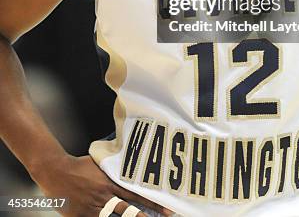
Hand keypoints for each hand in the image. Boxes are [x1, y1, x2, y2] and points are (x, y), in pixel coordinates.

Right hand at [31, 154, 173, 216]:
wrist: (55, 171)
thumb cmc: (78, 165)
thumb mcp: (99, 163)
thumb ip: (112, 167)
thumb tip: (125, 162)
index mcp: (110, 183)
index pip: (136, 194)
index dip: (151, 202)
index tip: (166, 209)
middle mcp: (104, 197)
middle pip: (128, 211)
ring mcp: (93, 209)